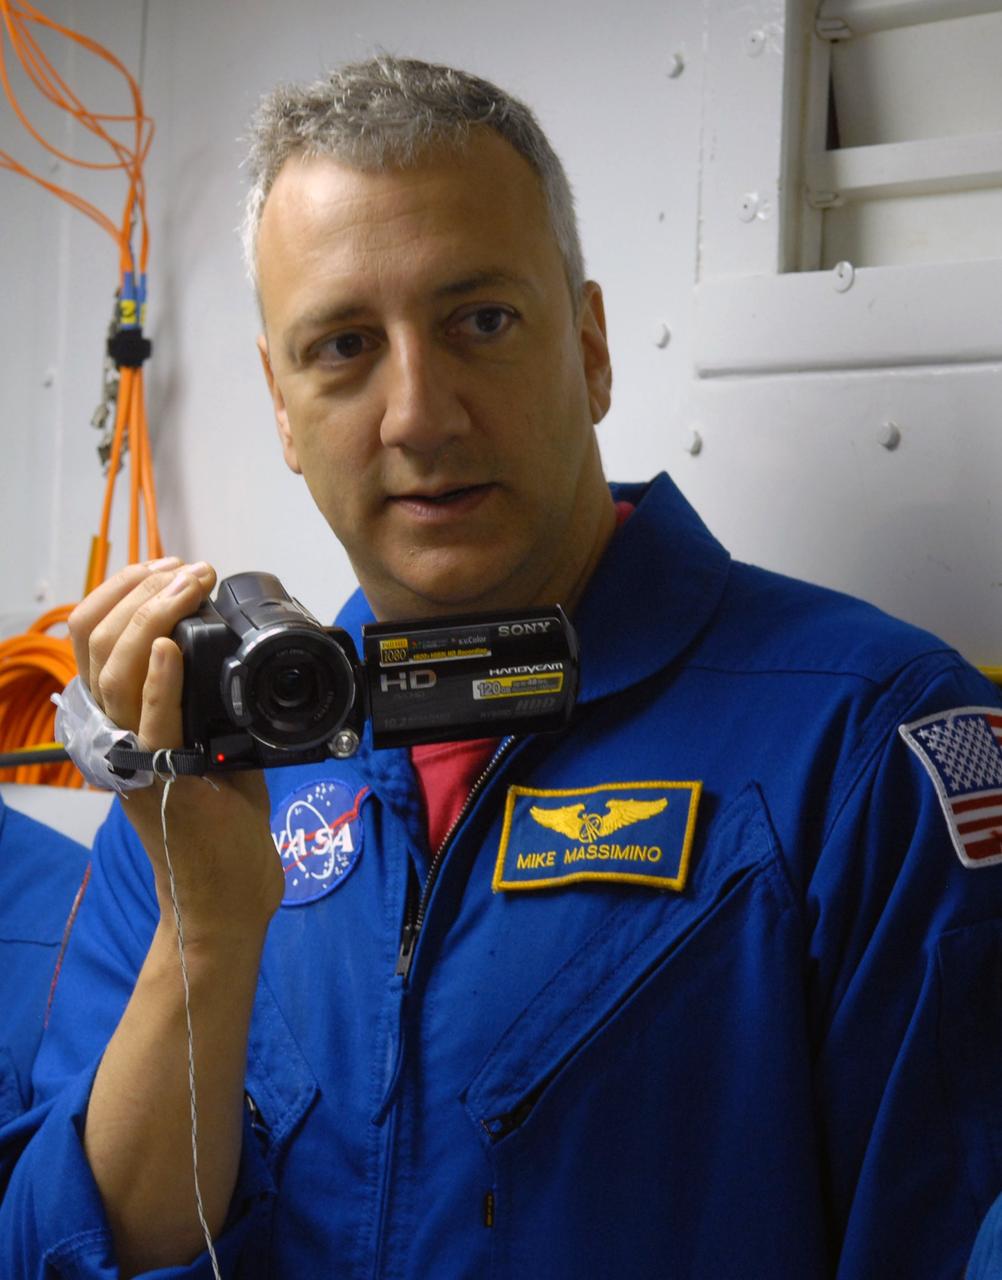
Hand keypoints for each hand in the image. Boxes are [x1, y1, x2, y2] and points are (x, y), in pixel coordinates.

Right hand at [68, 558, 283, 937]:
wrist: (227, 902)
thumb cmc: (222, 827)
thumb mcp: (212, 747)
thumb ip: (205, 703)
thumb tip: (226, 649)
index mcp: (122, 726)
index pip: (94, 645)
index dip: (121, 596)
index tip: (166, 569)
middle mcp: (118, 739)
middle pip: (96, 647)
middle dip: (140, 593)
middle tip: (188, 570)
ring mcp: (137, 762)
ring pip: (116, 675)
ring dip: (154, 619)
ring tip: (188, 585)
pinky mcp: (168, 784)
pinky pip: (154, 724)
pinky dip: (160, 681)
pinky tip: (169, 647)